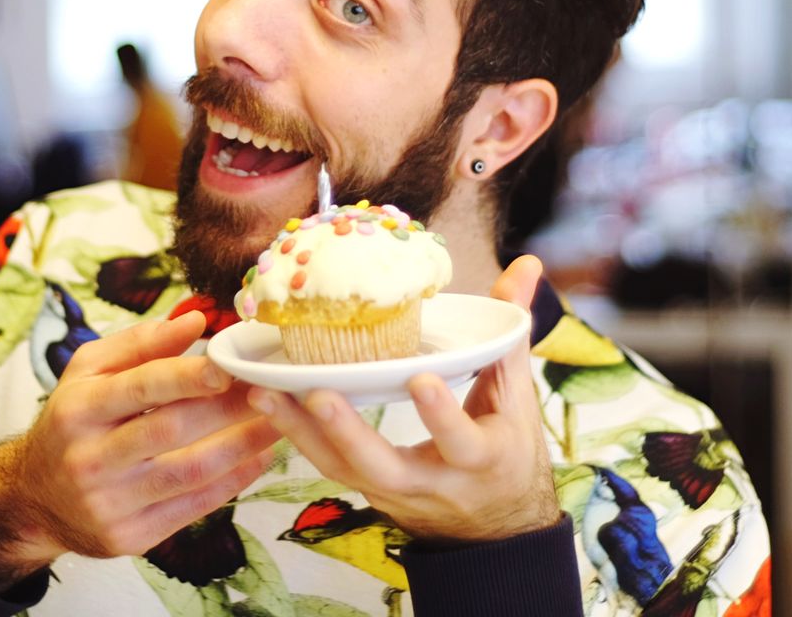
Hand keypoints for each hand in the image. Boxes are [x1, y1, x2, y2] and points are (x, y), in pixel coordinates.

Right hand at [0, 310, 279, 590]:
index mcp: (77, 409)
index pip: (140, 388)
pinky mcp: (129, 538)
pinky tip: (258, 460)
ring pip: (188, 472)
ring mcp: (109, 503)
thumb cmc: (71, 421)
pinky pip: (192, 508)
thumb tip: (195, 322)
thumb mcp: (88, 372)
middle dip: (228, 408)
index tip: (229, 365)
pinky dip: (232, 483)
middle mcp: (89, 458)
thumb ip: (140, 343)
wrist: (34, 498)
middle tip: (269, 388)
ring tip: (278, 423)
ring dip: (242, 446)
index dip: (187, 376)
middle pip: (170, 429)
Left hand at [248, 256, 559, 543]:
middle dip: (350, 433)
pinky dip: (295, 435)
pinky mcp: (364, 490)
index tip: (422, 379)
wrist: (495, 529)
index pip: (463, 442)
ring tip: (264, 392)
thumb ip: (512, 329)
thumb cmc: (506, 449)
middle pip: (385, 466)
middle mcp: (433, 483)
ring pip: (342, 469)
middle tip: (318, 394)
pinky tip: (265, 402)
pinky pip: (326, 465)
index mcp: (481, 458)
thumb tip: (527, 262)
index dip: (442, 416)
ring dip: (301, 431)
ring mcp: (393, 492)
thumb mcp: (517, 395)